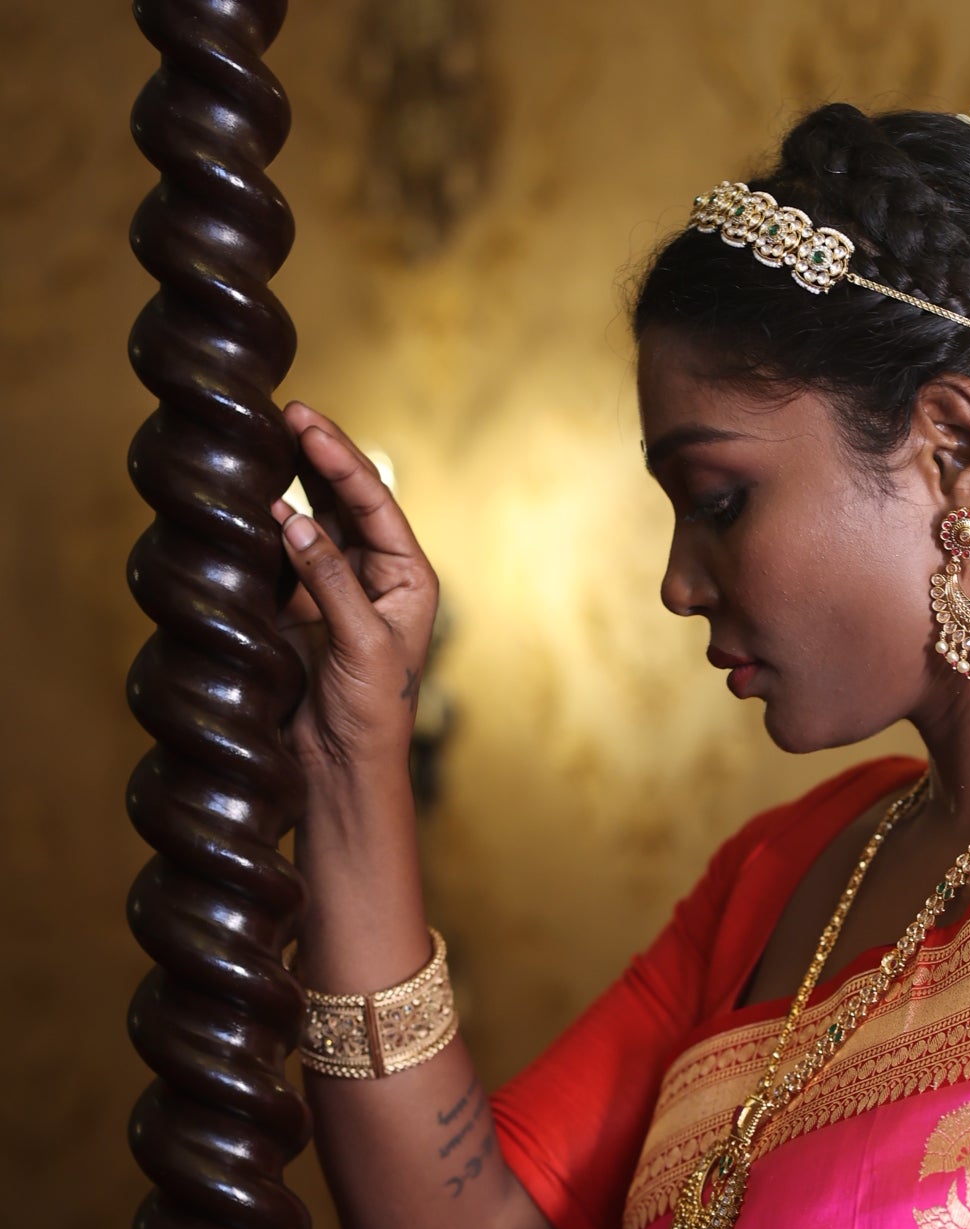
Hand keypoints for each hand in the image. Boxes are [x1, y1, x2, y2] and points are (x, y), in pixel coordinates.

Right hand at [271, 402, 439, 787]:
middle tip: (285, 412)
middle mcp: (377, 575)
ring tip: (268, 439)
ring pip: (315, 520)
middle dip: (318, 455)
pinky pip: (285, 555)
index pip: (375, 503)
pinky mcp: (301, 606)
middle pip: (347, 500)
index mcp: (409, 579)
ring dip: (293, 482)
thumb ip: (330, 581)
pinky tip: (254, 499)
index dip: (340, 459)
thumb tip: (296, 520)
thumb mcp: (362, 644)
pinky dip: (269, 527)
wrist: (343, 768)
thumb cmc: (373, 714)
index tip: (306, 423)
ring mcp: (336, 587)